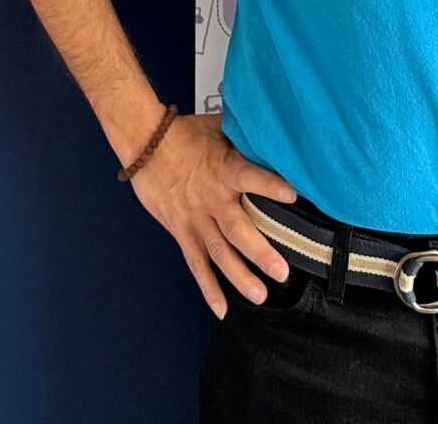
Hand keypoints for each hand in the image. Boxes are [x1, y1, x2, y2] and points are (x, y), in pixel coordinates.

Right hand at [129, 113, 299, 316]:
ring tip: (259, 295)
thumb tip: (270, 131)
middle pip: (238, 230)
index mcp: (224, 170)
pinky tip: (221, 308)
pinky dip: (208, 287)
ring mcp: (196, 219)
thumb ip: (243, 136)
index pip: (250, 177)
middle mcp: (212, 200)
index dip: (270, 186)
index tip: (293, 195)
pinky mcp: (182, 231)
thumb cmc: (183, 133)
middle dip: (260, 252)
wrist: (145, 143)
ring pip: (219, 253)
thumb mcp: (217, 127)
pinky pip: (196, 264)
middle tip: (281, 271)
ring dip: (239, 276)